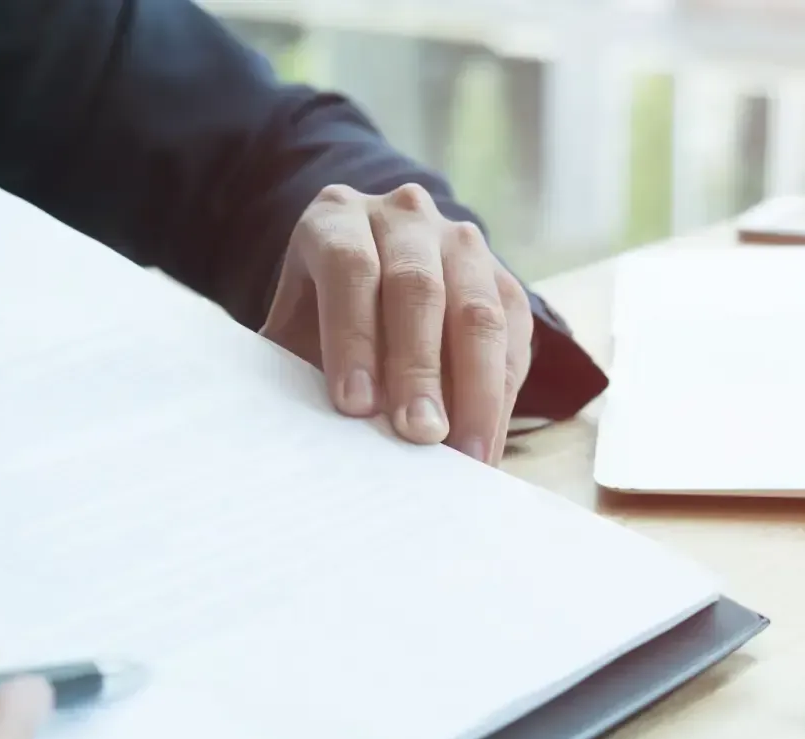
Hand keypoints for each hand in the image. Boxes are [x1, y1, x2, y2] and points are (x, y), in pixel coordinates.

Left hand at [261, 183, 533, 464]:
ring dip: (475, 390)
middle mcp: (405, 217)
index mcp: (338, 219)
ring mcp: (463, 245)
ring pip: (478, 313)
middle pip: (418, 288)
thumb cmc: (319, 319)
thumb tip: (302, 436)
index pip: (350, 267)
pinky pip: (513, 340)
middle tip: (419, 434)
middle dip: (419, 369)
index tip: (354, 406)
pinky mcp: (504, 284)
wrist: (372, 286)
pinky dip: (501, 399)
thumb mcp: (292, 328)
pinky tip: (485, 448)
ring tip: (465, 456)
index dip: (353, 337)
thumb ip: (291, 366)